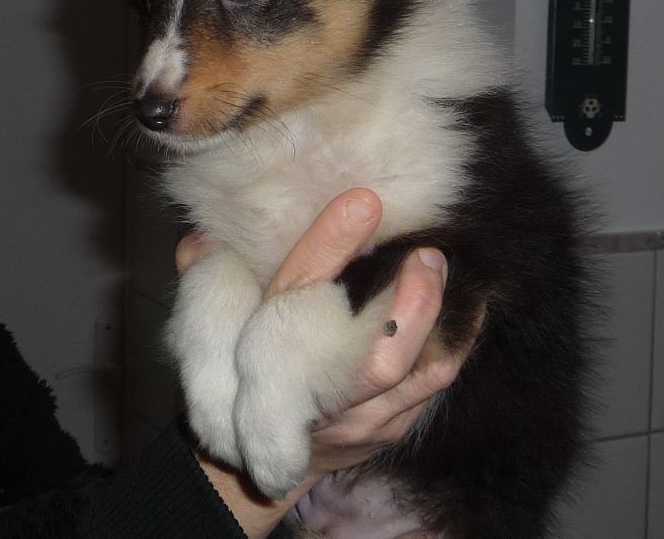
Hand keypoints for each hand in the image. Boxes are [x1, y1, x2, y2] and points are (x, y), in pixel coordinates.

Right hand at [177, 188, 481, 537]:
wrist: (259, 463)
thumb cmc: (242, 375)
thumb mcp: (216, 325)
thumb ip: (207, 277)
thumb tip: (200, 235)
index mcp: (267, 358)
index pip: (300, 295)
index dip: (330, 245)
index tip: (364, 201)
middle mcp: (317, 399)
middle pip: (378, 357)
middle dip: (412, 301)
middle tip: (427, 250)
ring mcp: (360, 423)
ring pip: (417, 375)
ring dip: (442, 320)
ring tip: (447, 269)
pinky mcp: (389, 431)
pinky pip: (431, 387)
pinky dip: (452, 343)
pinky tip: (463, 304)